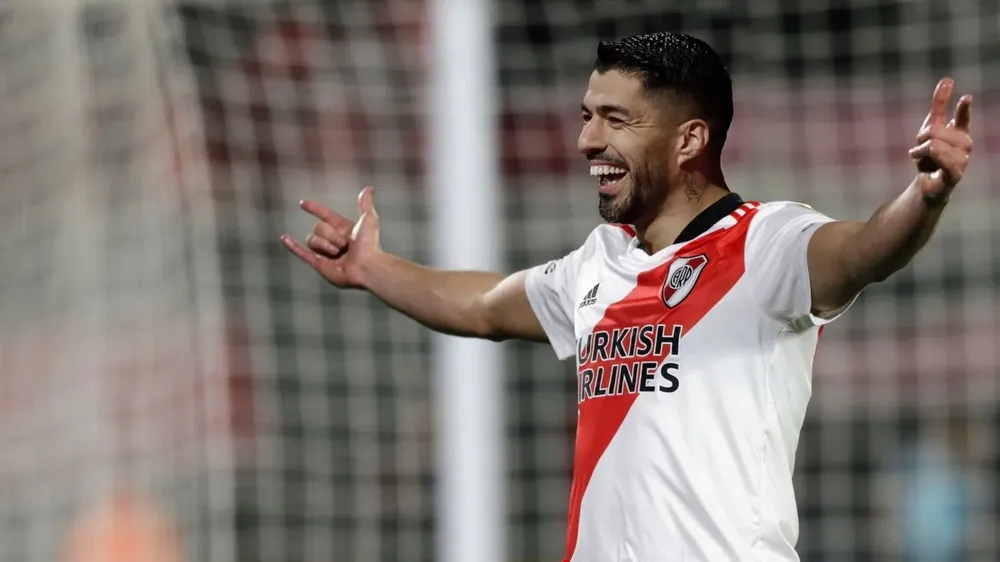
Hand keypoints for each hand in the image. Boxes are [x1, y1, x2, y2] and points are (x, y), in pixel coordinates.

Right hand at [281, 186, 380, 288]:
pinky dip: (292, 246)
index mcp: (344, 229)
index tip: (303, 203)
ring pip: (312, 240)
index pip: (326, 215)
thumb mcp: (368, 219)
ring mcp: (326, 253)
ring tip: (338, 253)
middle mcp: (335, 241)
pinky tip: (284, 239)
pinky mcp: (320, 265)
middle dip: (331, 234)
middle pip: (318, 228)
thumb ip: (365, 204)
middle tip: (345, 244)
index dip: (315, 209)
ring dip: (325, 245)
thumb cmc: (370, 244)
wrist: (367, 266)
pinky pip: (302, 253)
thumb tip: (369, 188)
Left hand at [908, 77, 972, 203]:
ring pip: (934, 144)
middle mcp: (965, 145)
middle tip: (920, 150)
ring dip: (919, 152)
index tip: (965, 98)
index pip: (963, 117)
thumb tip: (948, 79)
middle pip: (934, 130)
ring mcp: (963, 160)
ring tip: (922, 159)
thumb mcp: (930, 128)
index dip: (963, 109)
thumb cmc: (930, 156)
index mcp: (961, 132)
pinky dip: (930, 157)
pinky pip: (941, 158)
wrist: (928, 185)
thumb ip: (939, 105)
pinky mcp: (955, 174)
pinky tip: (925, 165)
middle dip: (920, 139)